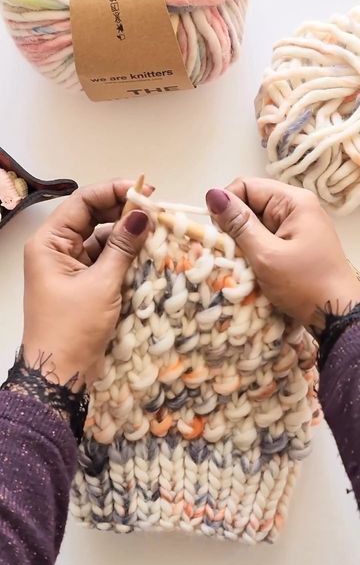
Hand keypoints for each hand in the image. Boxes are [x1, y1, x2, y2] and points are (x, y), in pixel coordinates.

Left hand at [22, 179, 152, 387]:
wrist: (60, 373)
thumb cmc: (72, 327)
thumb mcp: (102, 284)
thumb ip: (123, 246)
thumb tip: (142, 213)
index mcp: (49, 243)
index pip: (82, 202)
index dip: (113, 191)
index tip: (145, 190)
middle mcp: (57, 250)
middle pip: (92, 218)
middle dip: (123, 213)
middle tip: (156, 209)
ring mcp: (71, 267)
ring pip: (102, 239)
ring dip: (127, 236)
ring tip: (157, 231)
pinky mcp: (84, 284)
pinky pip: (106, 261)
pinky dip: (125, 257)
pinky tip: (148, 254)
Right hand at [206, 178, 359, 328]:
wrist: (337, 314)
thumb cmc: (305, 285)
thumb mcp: (266, 255)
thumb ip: (239, 225)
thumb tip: (212, 194)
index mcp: (293, 202)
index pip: (246, 186)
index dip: (227, 206)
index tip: (220, 233)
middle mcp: (296, 208)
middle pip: (250, 205)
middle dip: (234, 227)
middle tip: (231, 254)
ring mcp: (295, 227)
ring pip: (254, 224)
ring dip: (242, 243)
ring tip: (242, 264)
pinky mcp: (293, 244)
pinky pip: (264, 239)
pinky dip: (253, 252)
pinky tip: (252, 269)